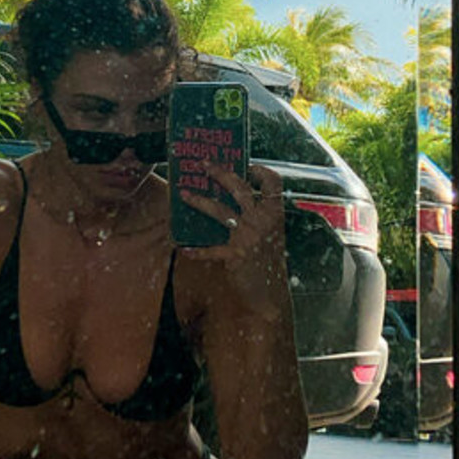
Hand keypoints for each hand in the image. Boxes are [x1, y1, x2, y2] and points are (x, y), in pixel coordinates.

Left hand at [179, 162, 286, 291]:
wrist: (271, 294)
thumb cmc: (268, 261)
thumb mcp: (270, 234)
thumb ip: (258, 216)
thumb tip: (232, 197)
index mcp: (275, 213)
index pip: (273, 182)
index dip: (261, 171)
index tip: (247, 166)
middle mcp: (263, 221)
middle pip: (239, 187)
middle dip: (219, 173)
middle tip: (203, 164)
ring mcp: (248, 236)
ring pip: (219, 210)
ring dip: (199, 201)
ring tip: (184, 194)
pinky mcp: (235, 254)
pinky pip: (210, 248)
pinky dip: (196, 250)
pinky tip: (184, 249)